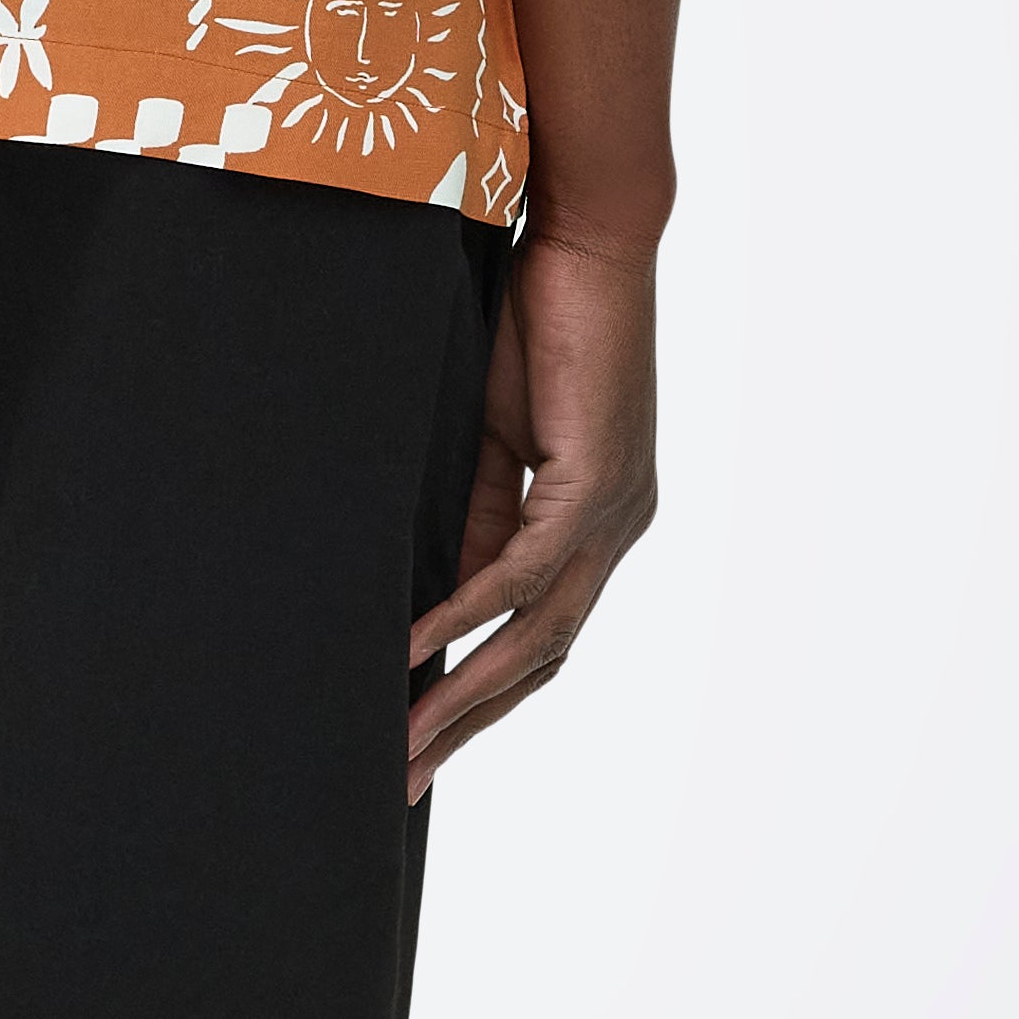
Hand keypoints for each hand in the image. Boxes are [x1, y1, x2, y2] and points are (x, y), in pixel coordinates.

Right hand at [405, 226, 657, 796]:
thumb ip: (475, 512)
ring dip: (463, 697)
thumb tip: (441, 596)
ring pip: (535, 636)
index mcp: (595, 521)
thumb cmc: (540, 317)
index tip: (418, 739)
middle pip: (539, 660)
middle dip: (466, 726)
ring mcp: (614, 513)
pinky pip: (520, 575)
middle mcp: (616, 530)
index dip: (478, 694)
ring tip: (401, 744)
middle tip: (402, 782)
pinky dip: (464, 620)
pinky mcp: (593, 484)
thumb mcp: (490, 435)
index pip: (536, 634)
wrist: (588, 236)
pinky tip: (414, 654)